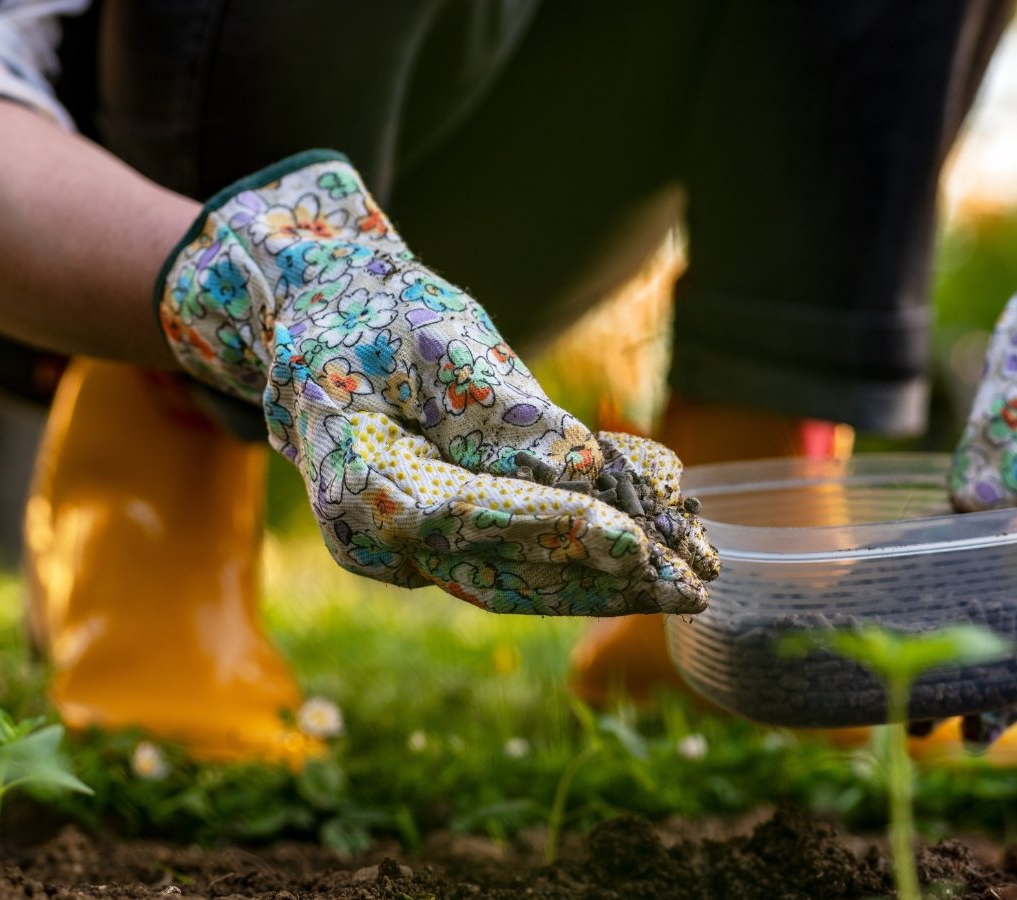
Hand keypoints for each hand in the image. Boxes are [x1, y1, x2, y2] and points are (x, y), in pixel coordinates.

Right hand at [156, 151, 717, 613]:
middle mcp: (376, 539)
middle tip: (694, 584)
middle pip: (501, 570)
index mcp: (354, 478)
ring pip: (519, 579)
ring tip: (691, 580)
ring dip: (606, 585)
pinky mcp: (440, 549)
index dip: (550, 527)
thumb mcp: (438, 336)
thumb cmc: (377, 315)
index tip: (633, 539)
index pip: (462, 513)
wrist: (322, 326)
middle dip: (604, 580)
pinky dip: (587, 557)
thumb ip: (510, 413)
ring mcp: (406, 554)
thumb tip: (591, 472)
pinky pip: (520, 559)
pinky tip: (658, 544)